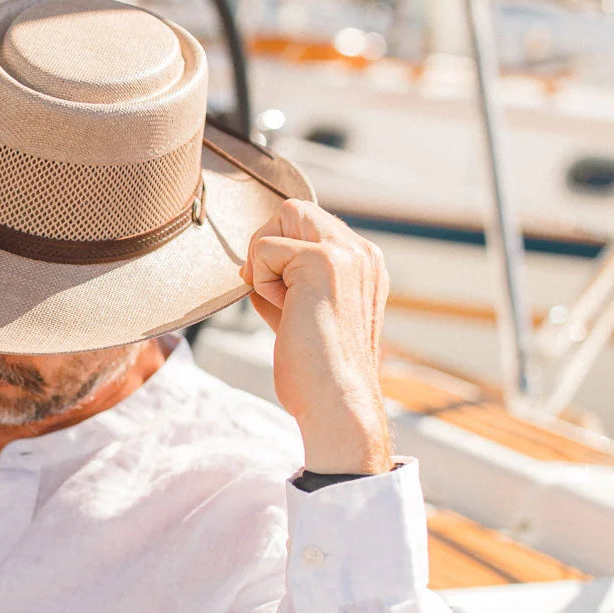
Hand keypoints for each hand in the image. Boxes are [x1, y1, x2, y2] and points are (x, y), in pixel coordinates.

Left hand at [239, 200, 392, 474]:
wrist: (336, 402)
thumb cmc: (316, 372)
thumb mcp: (302, 317)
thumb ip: (286, 286)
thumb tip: (250, 268)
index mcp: (363, 265)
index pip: (307, 226)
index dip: (278, 253)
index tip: (277, 294)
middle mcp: (362, 253)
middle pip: (293, 209)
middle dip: (267, 246)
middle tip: (271, 292)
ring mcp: (347, 253)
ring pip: (281, 218)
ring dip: (266, 265)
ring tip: (284, 305)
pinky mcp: (324, 261)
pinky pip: (265, 248)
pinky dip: (261, 281)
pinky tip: (284, 312)